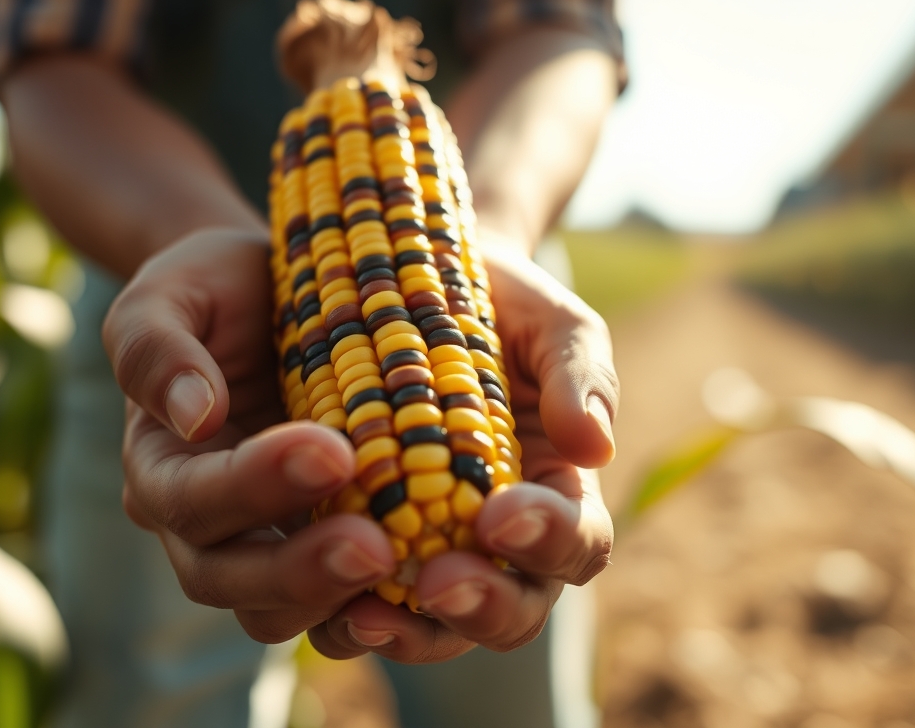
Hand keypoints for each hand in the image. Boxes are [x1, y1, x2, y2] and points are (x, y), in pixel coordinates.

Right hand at [102, 227, 399, 643]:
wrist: (269, 293)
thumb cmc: (215, 286)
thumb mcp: (170, 292)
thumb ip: (157, 347)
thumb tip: (192, 416)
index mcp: (158, 463)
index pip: (190, 497)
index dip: (254, 485)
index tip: (332, 452)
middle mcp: (197, 523)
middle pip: (224, 578)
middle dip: (298, 570)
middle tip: (375, 547)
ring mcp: (257, 544)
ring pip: (275, 611)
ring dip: (336, 599)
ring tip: (405, 565)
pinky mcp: (317, 548)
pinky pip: (336, 601)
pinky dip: (377, 602)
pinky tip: (432, 576)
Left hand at [307, 242, 618, 662]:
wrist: (407, 281)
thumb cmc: (496, 305)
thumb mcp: (549, 324)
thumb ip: (579, 375)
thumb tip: (595, 447)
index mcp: (558, 494)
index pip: (576, 543)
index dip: (548, 540)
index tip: (500, 514)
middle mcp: (500, 544)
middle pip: (513, 610)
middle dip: (481, 607)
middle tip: (437, 584)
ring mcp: (431, 554)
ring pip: (436, 628)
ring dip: (409, 633)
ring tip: (367, 615)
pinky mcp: (363, 551)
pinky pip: (360, 609)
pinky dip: (342, 618)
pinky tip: (320, 605)